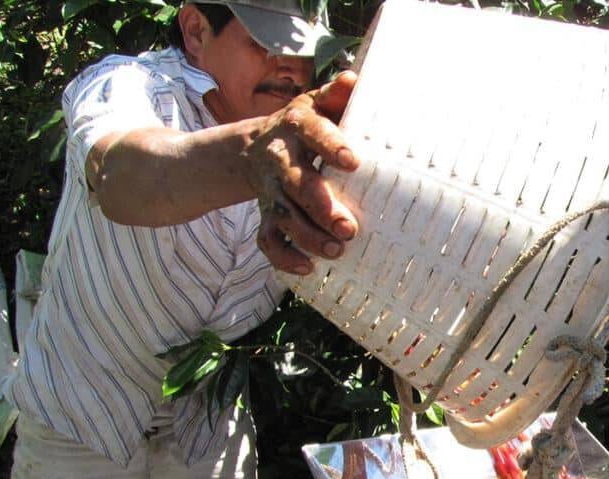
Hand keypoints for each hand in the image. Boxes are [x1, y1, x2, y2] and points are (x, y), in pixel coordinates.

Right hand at [244, 70, 359, 274]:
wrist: (256, 148)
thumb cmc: (305, 127)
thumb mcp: (316, 105)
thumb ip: (335, 96)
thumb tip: (352, 81)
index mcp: (296, 128)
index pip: (312, 132)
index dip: (330, 146)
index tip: (352, 162)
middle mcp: (280, 161)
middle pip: (297, 184)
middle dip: (321, 207)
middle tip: (348, 228)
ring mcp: (271, 191)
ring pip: (284, 217)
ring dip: (308, 237)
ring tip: (336, 250)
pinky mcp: (267, 215)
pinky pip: (268, 240)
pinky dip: (284, 257)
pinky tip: (307, 267)